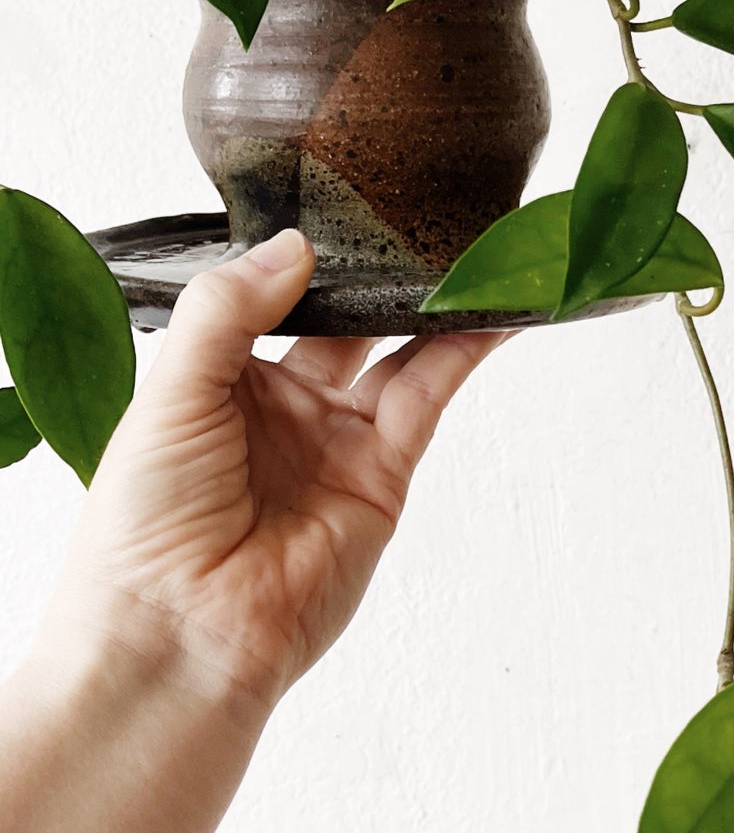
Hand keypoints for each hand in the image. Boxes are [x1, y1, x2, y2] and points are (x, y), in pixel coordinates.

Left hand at [37, 229, 503, 717]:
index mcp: (216, 382)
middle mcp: (281, 409)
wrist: (180, 634)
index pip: (269, 298)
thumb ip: (228, 311)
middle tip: (417, 210)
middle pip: (344, 321)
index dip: (303, 255)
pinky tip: (489, 306)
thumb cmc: (145, 527)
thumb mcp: (171, 391)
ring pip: (398, 353)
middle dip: (378, 273)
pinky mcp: (383, 476)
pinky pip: (429, 397)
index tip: (339, 198)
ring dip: (434, 304)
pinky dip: (462, 350)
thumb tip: (294, 246)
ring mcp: (336, 442)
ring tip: (473, 244)